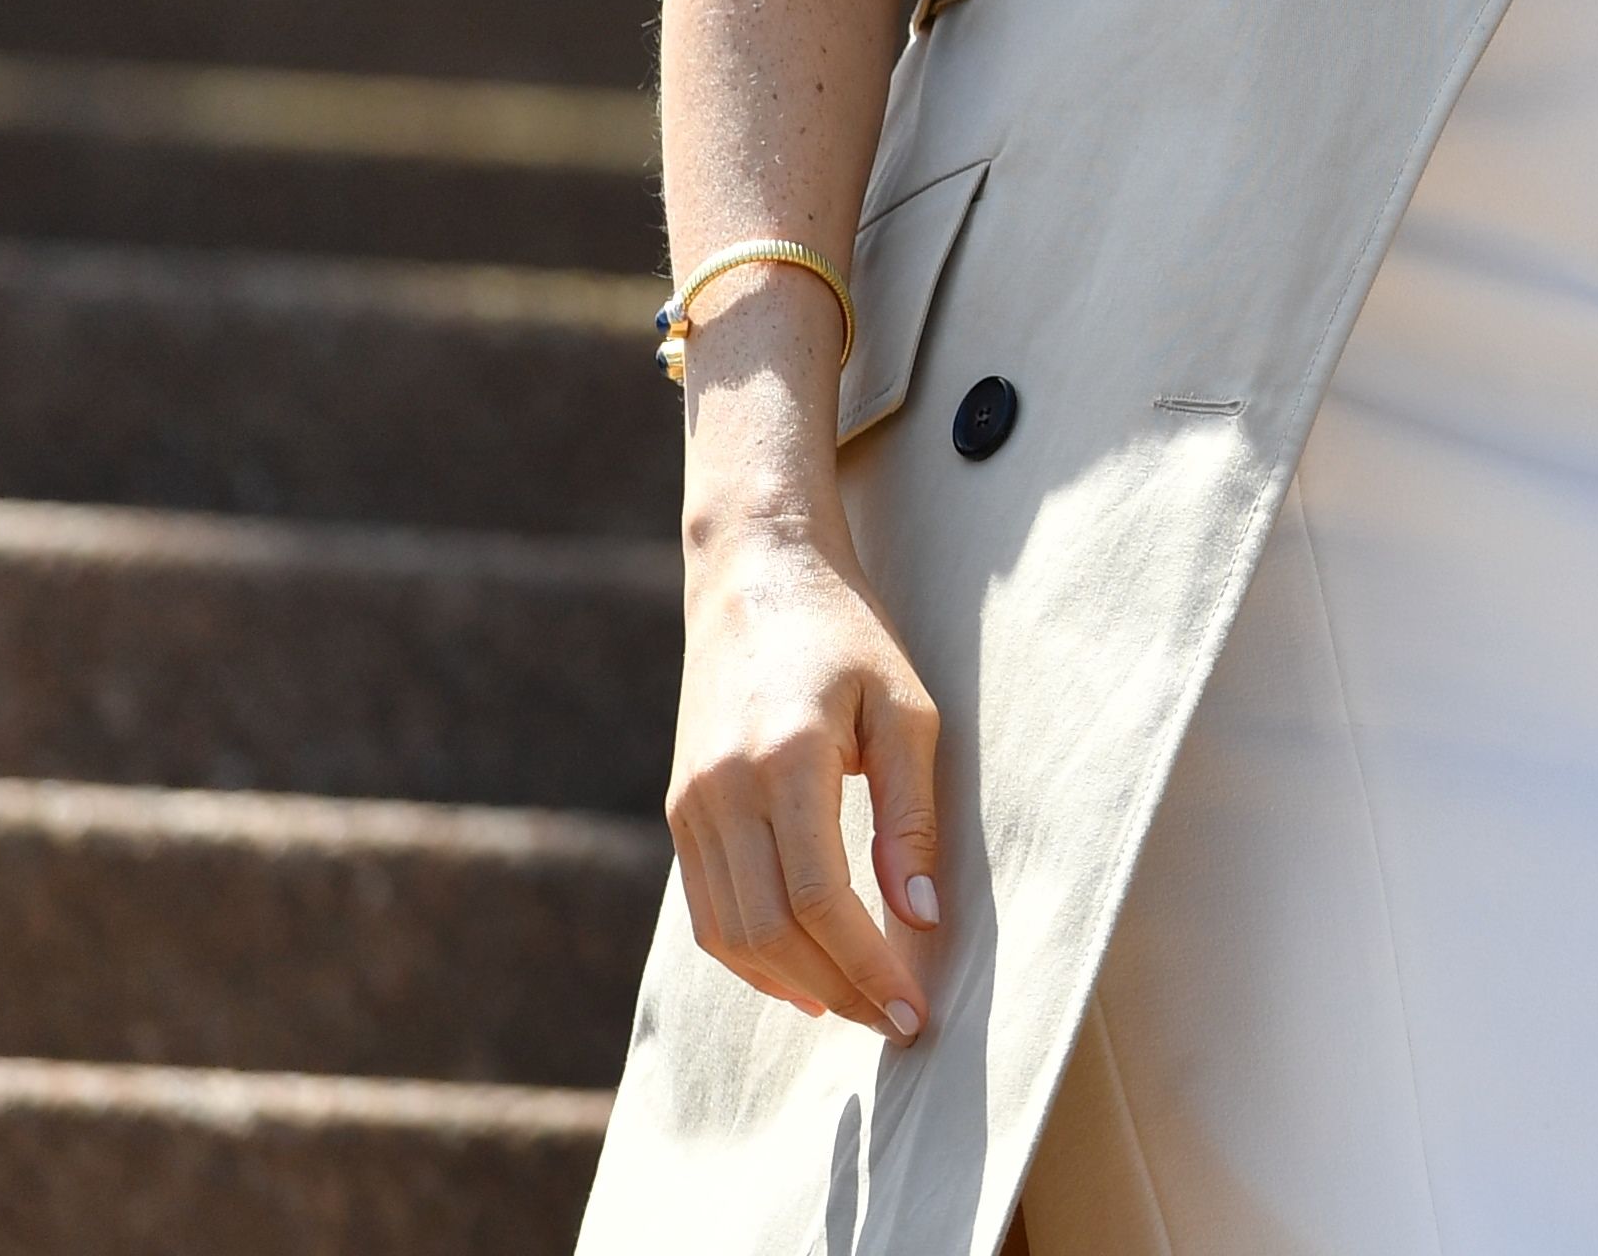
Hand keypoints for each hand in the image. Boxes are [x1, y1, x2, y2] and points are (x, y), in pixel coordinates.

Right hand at [666, 507, 947, 1037]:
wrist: (756, 574)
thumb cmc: (848, 635)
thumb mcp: (905, 710)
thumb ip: (911, 816)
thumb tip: (919, 916)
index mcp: (784, 759)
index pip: (820, 899)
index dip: (869, 966)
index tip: (915, 1011)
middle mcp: (722, 790)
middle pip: (772, 929)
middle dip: (840, 989)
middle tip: (896, 1023)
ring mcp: (690, 804)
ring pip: (730, 933)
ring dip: (793, 984)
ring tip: (855, 1006)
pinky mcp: (679, 811)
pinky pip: (705, 910)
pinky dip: (750, 956)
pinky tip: (800, 974)